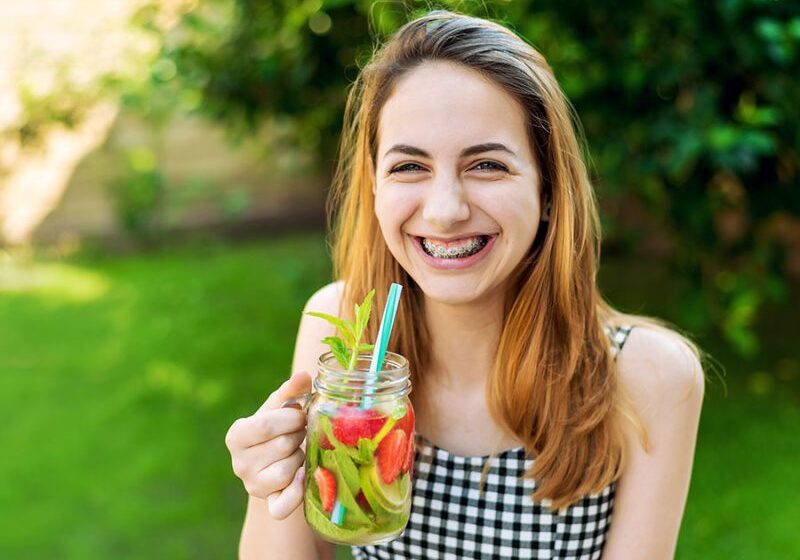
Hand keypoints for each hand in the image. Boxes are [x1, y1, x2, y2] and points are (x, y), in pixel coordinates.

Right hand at [225, 371, 311, 519]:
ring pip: (287, 471)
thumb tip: (304, 375)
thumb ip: (291, 391)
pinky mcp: (268, 504)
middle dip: (299, 435)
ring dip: (301, 458)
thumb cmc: (279, 429)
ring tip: (298, 451)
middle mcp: (239, 463)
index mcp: (237, 435)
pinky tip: (303, 477)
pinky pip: (282, 506)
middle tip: (300, 433)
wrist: (275, 464)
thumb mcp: (280, 408)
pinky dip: (296, 493)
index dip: (290, 418)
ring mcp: (253, 486)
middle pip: (281, 446)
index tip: (300, 414)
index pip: (265, 425)